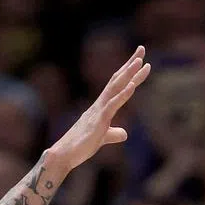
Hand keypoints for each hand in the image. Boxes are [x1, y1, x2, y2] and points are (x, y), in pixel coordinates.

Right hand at [51, 47, 149, 171]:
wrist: (63, 155)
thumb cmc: (80, 146)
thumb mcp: (102, 138)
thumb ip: (113, 134)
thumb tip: (124, 134)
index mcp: (101, 106)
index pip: (117, 84)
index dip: (128, 71)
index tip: (139, 59)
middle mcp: (99, 104)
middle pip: (117, 79)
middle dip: (130, 64)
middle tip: (142, 48)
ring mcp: (99, 111)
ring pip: (115, 88)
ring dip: (128, 74)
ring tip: (140, 61)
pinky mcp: (99, 121)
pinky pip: (113, 105)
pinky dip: (123, 94)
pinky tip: (133, 86)